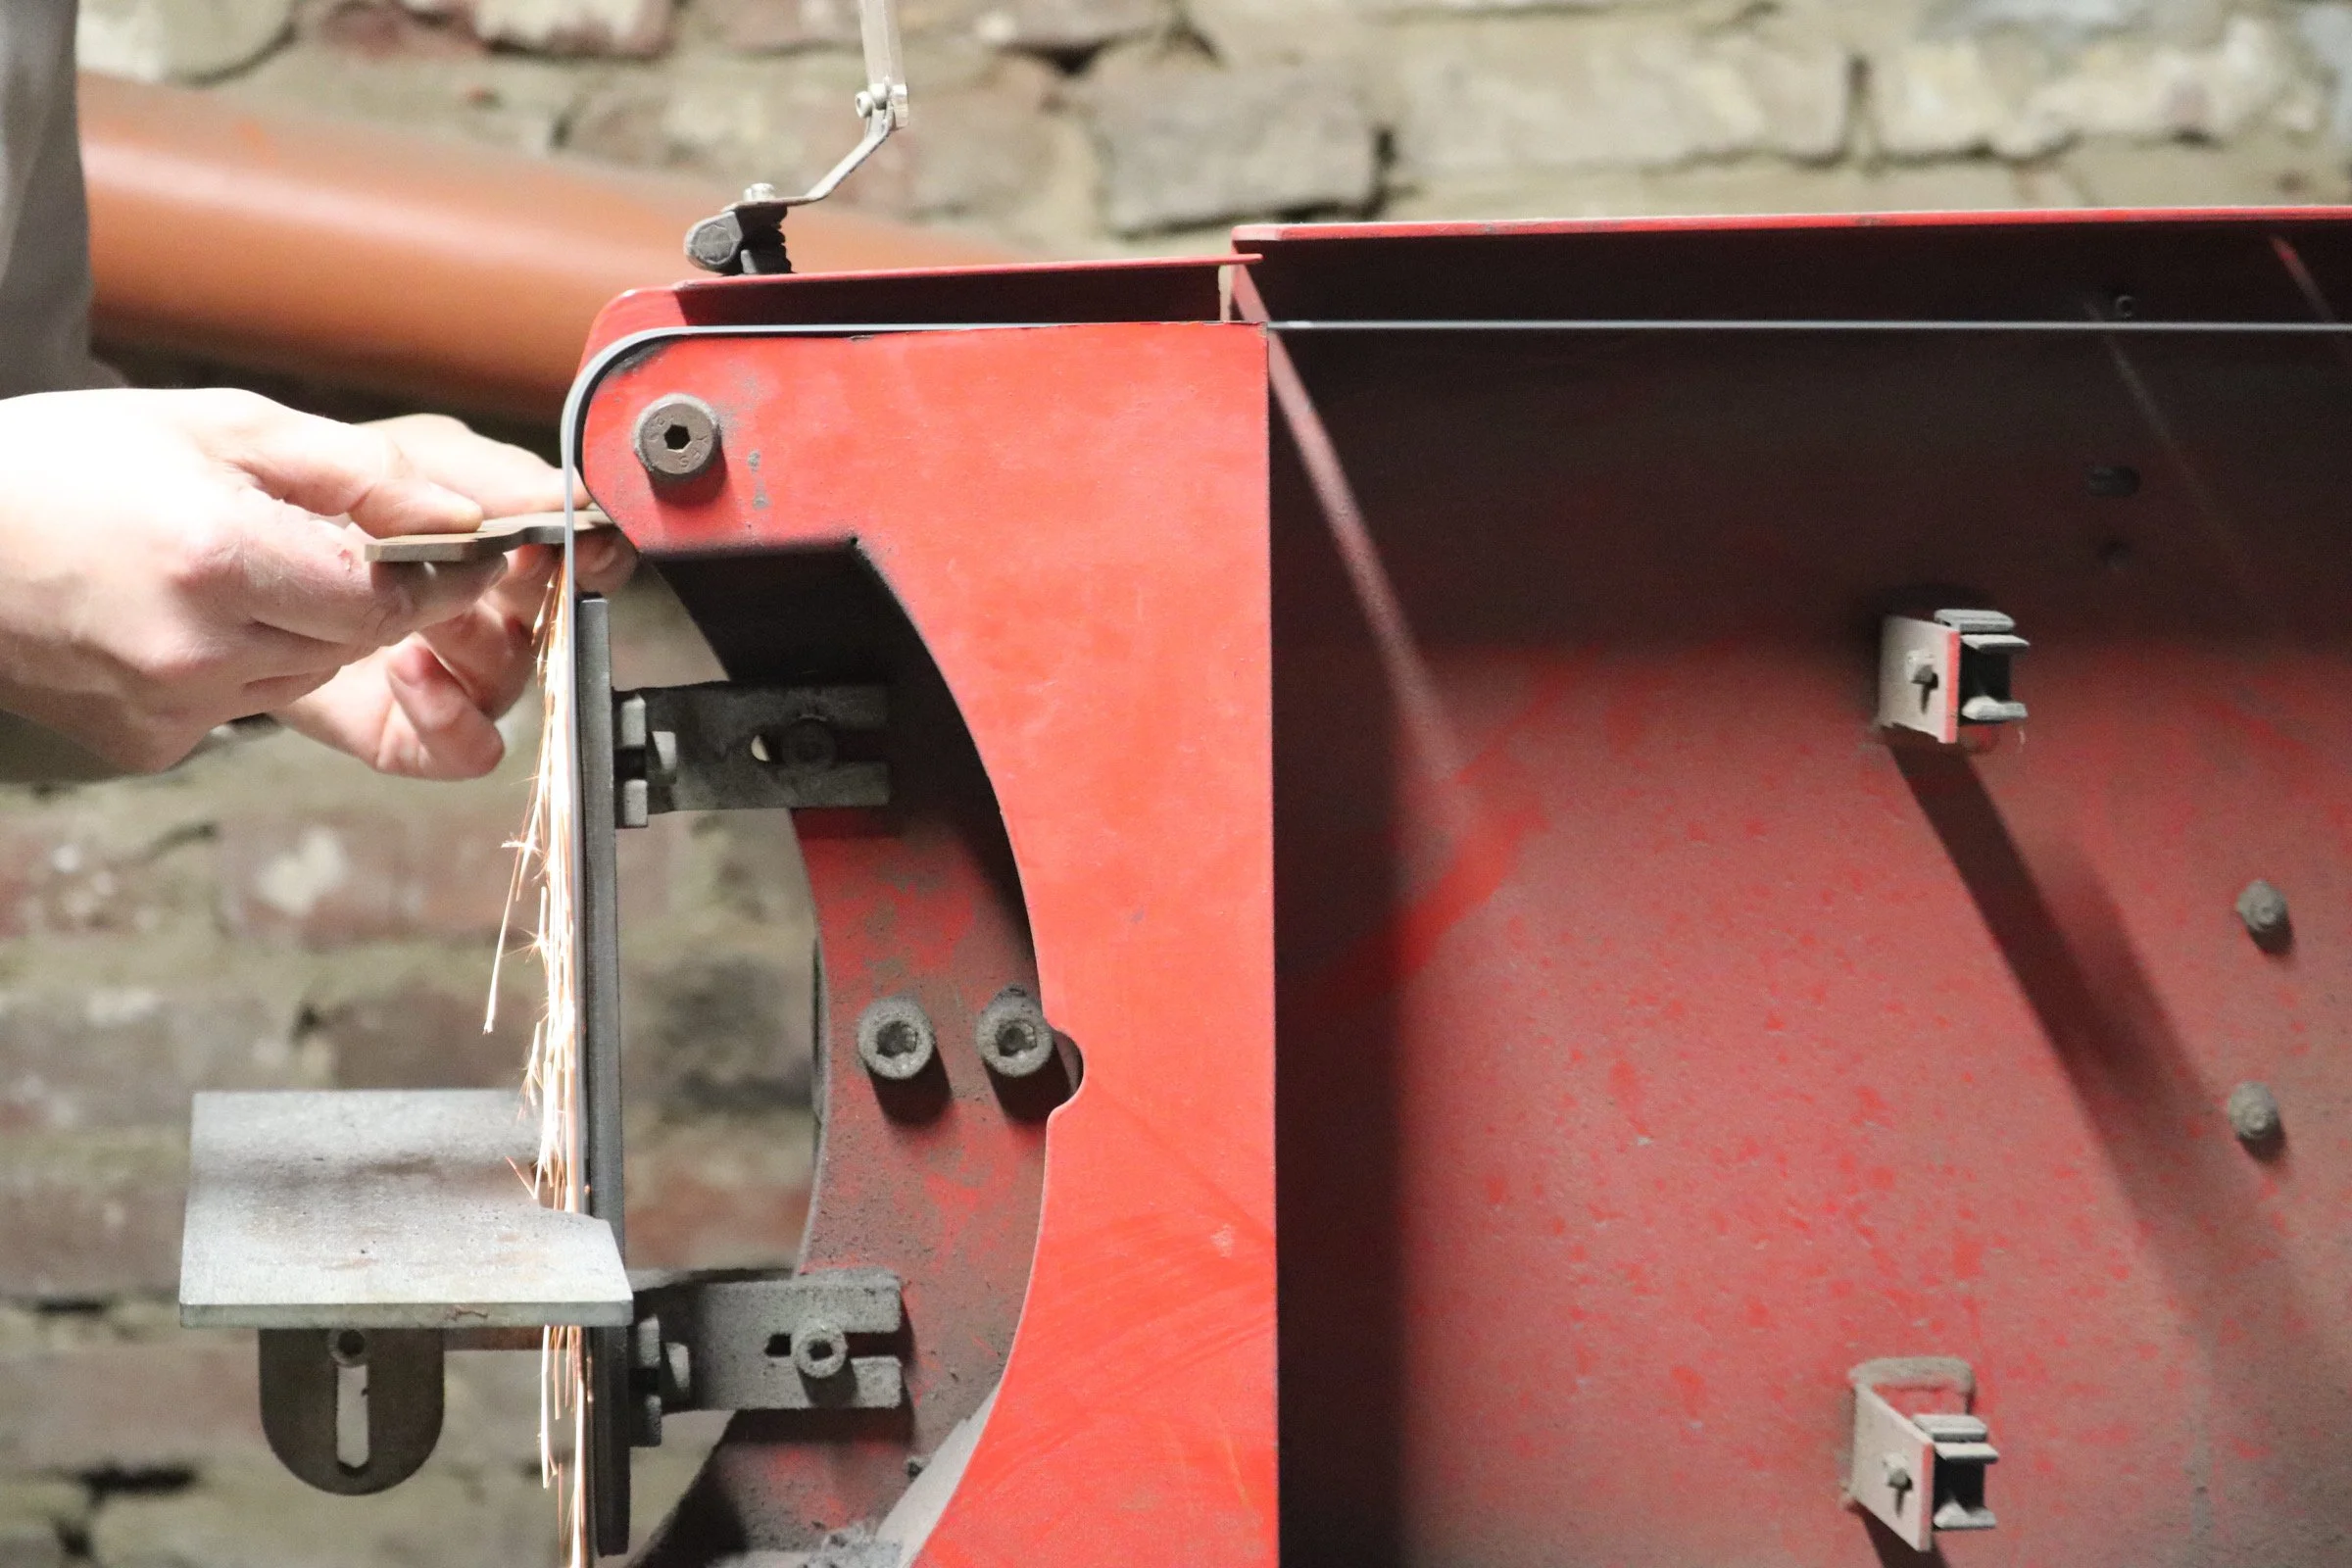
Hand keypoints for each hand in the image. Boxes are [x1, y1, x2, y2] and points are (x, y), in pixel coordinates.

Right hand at [0, 388, 505, 770]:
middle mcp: (198, 649)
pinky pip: (240, 704)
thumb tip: (461, 512)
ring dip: (303, 626)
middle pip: (356, 640)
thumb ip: (355, 470)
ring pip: (306, 673)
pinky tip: (175, 612)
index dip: (442, 577)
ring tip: (228, 564)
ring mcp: (171, 707)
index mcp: (218, 558)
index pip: (389, 598)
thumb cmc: (65, 462)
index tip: (471, 551)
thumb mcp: (219, 425)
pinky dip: (239, 660)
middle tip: (328, 541)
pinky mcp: (149, 743)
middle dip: (367, 594)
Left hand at [273, 414, 634, 778]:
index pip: (580, 551)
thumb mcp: (369, 449)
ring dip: (475, 639)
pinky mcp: (400, 726)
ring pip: (511, 677)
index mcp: (491, 534)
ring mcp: (445, 671)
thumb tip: (556, 496)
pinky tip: (407, 668)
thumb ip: (463, 468)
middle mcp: (482, 607)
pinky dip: (450, 716)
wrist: (179, 554)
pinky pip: (463, 749)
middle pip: (557, 620)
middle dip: (536, 594)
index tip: (582, 535)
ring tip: (422, 605)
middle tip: (503, 563)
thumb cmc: (275, 490)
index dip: (594, 549)